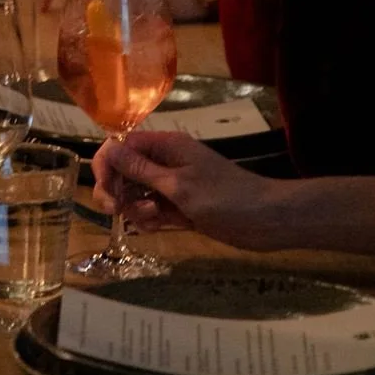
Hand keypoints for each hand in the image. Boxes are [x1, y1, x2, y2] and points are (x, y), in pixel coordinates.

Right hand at [92, 132, 281, 249]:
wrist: (267, 221)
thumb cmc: (225, 198)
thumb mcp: (179, 185)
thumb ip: (141, 170)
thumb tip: (109, 148)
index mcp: (165, 146)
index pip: (121, 146)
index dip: (107, 166)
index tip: (106, 192)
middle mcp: (165, 162)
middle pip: (124, 171)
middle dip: (116, 191)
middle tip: (117, 211)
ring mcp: (173, 186)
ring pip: (136, 194)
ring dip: (135, 208)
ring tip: (154, 219)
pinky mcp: (180, 207)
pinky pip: (152, 210)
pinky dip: (150, 219)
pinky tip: (160, 227)